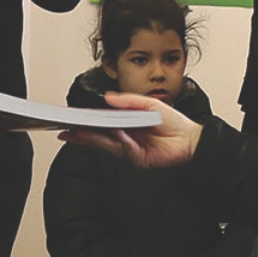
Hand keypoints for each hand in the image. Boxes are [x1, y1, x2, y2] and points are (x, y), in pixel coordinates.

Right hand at [59, 91, 202, 169]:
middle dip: (82, 133)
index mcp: (125, 124)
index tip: (72, 119)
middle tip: (66, 129)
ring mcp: (130, 149)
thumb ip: (128, 101)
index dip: (87, 122)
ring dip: (93, 138)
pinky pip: (125, 149)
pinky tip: (116, 133)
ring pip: (107, 144)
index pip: (102, 123)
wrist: (191, 139)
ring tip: (79, 132)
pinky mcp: (138, 159)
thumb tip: (107, 97)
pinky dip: (121, 141)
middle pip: (99, 136)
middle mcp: (125, 137)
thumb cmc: (172, 121)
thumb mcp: (149, 104)